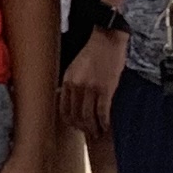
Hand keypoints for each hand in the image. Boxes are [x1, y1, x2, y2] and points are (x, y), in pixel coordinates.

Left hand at [59, 26, 126, 140]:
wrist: (108, 39)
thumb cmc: (93, 52)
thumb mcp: (75, 67)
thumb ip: (71, 84)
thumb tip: (71, 101)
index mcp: (67, 81)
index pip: (64, 110)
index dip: (71, 122)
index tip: (78, 127)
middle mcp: (76, 86)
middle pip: (76, 116)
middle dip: (83, 128)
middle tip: (90, 133)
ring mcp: (91, 88)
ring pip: (88, 117)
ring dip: (94, 128)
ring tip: (99, 133)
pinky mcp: (106, 88)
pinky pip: (102, 112)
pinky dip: (104, 122)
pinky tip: (107, 126)